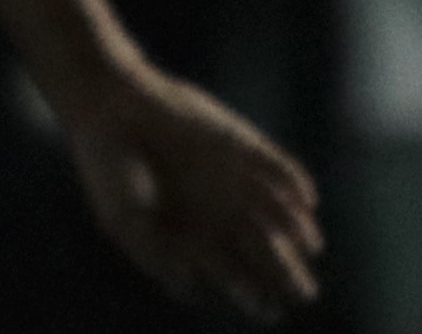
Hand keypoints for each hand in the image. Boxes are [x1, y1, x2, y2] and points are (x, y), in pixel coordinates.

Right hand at [55, 60, 325, 320]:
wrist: (110, 109)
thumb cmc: (110, 171)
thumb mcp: (124, 224)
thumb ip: (156, 256)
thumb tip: (188, 289)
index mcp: (189, 235)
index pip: (231, 272)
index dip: (252, 294)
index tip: (271, 312)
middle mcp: (216, 209)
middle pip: (261, 248)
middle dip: (284, 272)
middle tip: (305, 293)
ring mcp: (230, 176)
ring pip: (275, 210)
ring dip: (296, 228)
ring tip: (311, 246)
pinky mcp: (237, 143)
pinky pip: (275, 164)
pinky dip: (293, 180)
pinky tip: (307, 199)